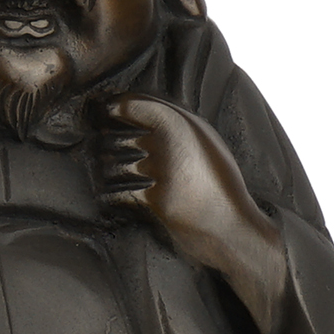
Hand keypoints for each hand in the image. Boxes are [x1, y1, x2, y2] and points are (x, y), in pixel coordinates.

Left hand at [95, 97, 289, 333]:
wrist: (233, 228)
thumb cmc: (218, 187)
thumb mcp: (205, 144)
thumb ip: (175, 127)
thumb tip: (135, 113)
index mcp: (184, 123)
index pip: (130, 105)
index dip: (111, 109)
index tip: (103, 114)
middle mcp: (171, 142)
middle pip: (114, 137)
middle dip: (103, 144)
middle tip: (100, 149)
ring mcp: (162, 170)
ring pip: (112, 165)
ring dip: (106, 173)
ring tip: (111, 177)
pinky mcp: (154, 198)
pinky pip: (117, 192)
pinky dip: (113, 196)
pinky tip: (118, 198)